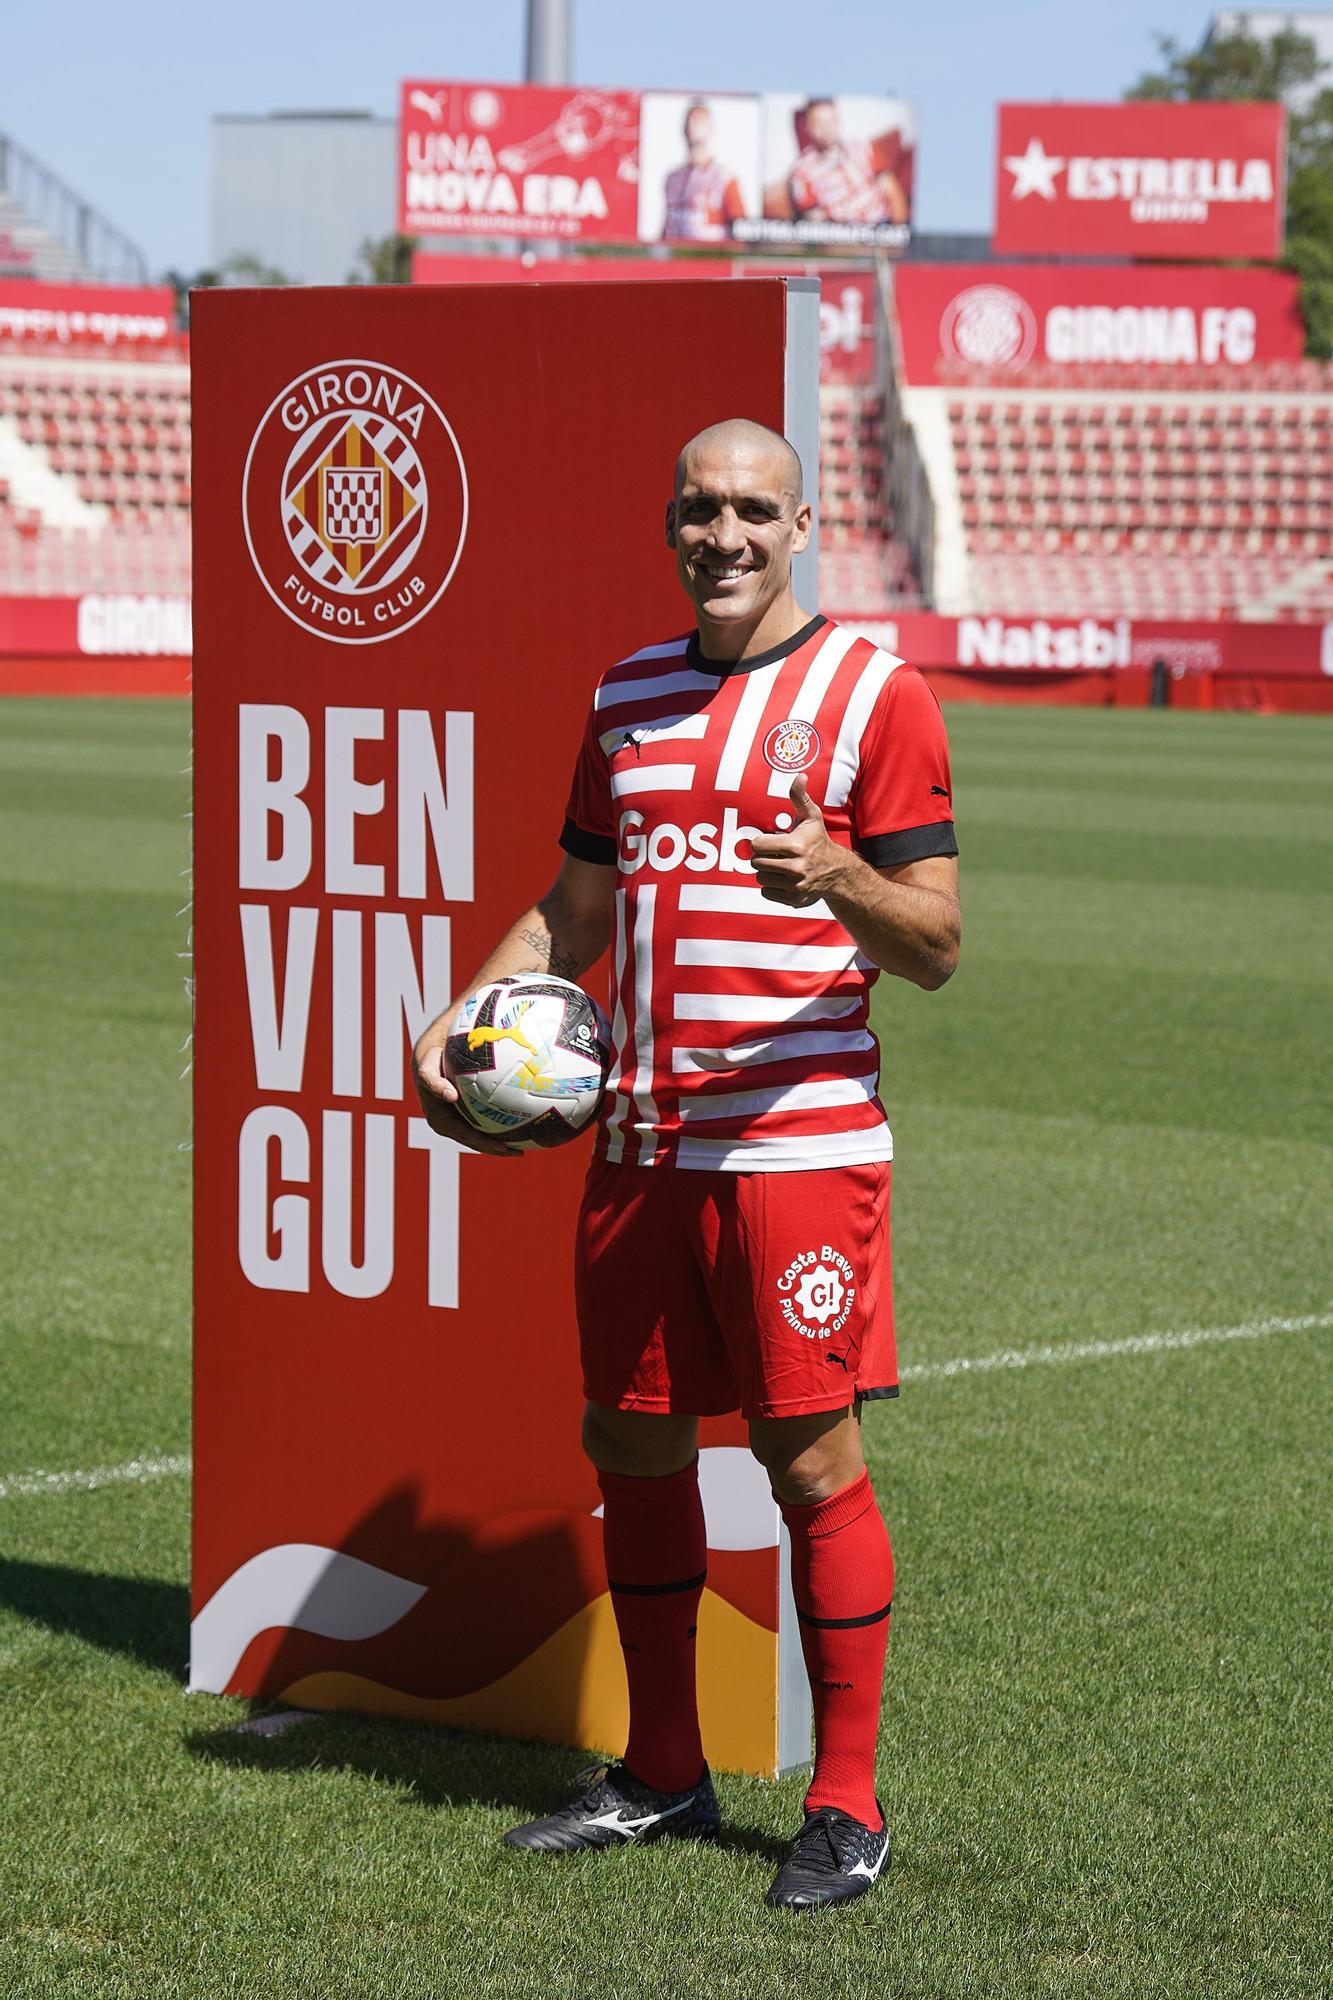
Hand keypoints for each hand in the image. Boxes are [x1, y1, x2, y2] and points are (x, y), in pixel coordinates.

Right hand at [412, 1037, 521, 1156]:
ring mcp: (458, 1122)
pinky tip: (518, 1125)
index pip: (467, 1137)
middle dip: (498, 1150)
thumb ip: (435, 1083)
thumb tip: (451, 1096)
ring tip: (522, 1147)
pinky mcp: (465, 1116)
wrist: (429, 1059)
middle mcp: (450, 1126)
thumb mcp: (427, 1071)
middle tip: (520, 1153)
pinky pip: (484, 1124)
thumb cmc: (430, 1063)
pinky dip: (499, 1128)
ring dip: (501, 1144)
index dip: (486, 1144)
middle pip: (477, 1143)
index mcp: (441, 1122)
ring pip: (482, 1137)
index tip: (504, 1147)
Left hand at [749, 777, 850, 907]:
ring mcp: (795, 886)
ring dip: (766, 872)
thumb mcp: (811, 817)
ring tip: (779, 866)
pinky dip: (771, 887)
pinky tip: (782, 879)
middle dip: (763, 857)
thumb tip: (800, 776)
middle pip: (756, 863)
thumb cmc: (819, 841)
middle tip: (774, 854)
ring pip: (760, 879)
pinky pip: (766, 893)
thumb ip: (800, 797)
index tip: (770, 841)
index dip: (761, 842)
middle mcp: (795, 868)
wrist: (838, 873)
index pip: (757, 845)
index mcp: (795, 846)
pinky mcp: (794, 900)